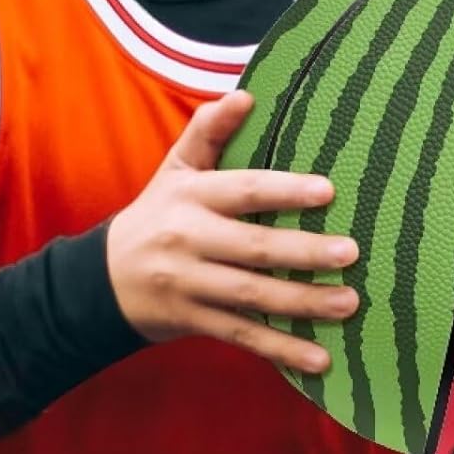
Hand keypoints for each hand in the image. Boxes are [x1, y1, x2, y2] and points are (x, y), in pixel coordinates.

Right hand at [106, 90, 359, 374]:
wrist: (102, 280)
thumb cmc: (156, 216)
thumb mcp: (175, 170)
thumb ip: (208, 132)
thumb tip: (245, 94)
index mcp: (190, 197)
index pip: (241, 190)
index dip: (283, 190)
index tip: (327, 192)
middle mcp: (188, 240)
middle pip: (253, 248)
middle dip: (303, 251)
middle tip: (350, 253)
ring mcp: (190, 285)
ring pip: (252, 296)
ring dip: (302, 303)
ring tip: (348, 304)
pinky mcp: (194, 321)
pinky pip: (243, 336)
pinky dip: (281, 349)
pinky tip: (320, 360)